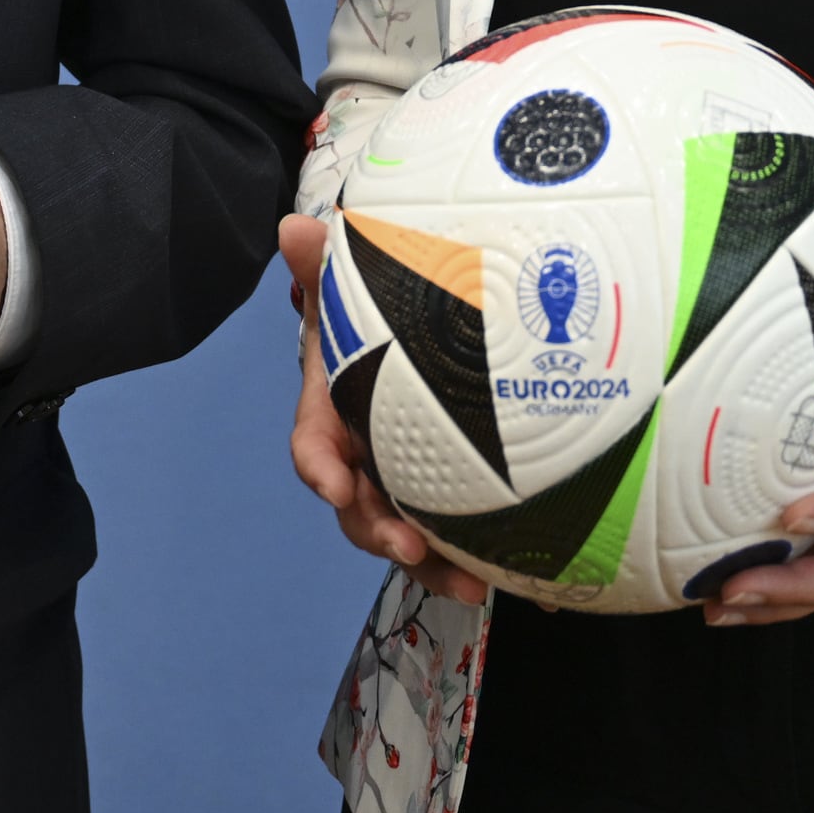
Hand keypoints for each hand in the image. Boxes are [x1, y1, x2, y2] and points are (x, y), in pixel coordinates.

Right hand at [279, 215, 484, 605]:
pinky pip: (454, 533)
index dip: (320, 467)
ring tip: (472, 584)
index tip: (333, 484)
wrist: (415, 338)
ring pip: (406, 533)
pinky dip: (480, 558)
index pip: (314, 446)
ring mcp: (403, 480)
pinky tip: (520, 581)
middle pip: (358, 506)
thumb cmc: (377, 317)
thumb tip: (293, 228)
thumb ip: (324, 265)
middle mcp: (363, 456)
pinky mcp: (444, 494)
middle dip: (380, 535)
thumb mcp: (351, 290)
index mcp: (334, 411)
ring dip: (434, 566)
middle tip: (413, 552)